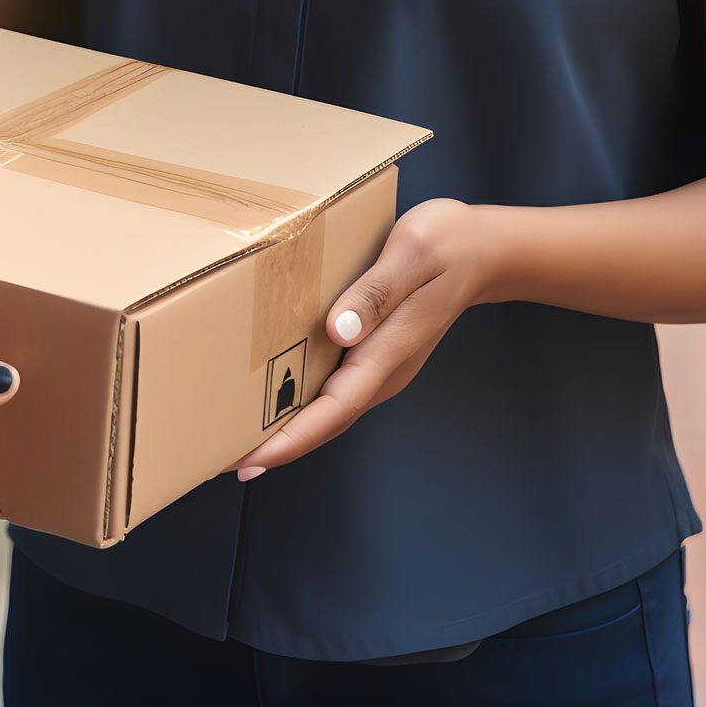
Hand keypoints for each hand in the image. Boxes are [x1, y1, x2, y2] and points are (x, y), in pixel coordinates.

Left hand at [233, 198, 495, 477]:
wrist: (485, 251)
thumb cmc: (449, 245)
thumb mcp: (413, 254)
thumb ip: (376, 292)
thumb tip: (339, 331)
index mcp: (388, 351)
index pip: (334, 409)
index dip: (290, 439)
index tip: (250, 459)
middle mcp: (383, 371)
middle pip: (324, 423)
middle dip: (274, 447)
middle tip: (219, 461)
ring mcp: (379, 367)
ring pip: (326, 412)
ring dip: (283, 432)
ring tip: (232, 442)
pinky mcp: (373, 356)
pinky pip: (331, 392)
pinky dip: (298, 407)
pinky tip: (267, 405)